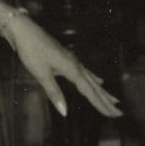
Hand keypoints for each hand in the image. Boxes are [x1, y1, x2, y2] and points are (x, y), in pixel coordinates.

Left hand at [3, 11, 123, 117]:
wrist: (24, 30)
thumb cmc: (31, 51)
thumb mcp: (41, 74)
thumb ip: (54, 93)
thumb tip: (64, 112)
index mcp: (72, 69)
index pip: (90, 92)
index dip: (101, 105)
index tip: (113, 115)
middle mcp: (76, 65)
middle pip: (95, 87)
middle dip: (106, 100)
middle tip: (119, 112)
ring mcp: (72, 60)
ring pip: (92, 79)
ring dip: (102, 91)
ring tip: (114, 100)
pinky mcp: (67, 58)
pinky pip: (86, 72)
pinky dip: (94, 79)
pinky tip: (99, 81)